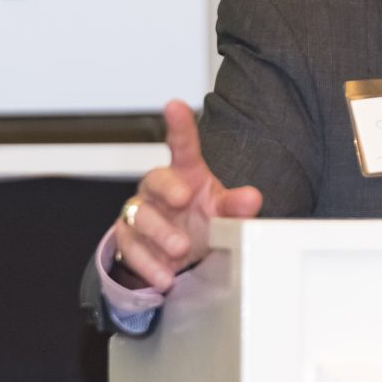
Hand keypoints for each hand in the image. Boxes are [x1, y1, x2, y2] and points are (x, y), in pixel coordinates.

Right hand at [112, 100, 263, 291]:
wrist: (178, 254)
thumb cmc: (200, 219)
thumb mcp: (223, 212)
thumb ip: (238, 205)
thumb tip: (252, 198)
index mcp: (184, 173)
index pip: (181, 145)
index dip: (178, 126)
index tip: (175, 105)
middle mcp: (158, 188)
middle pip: (154, 179)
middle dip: (167, 188)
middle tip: (183, 199)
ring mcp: (140, 213)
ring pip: (141, 216)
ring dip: (160, 234)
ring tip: (180, 250)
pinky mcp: (128, 239)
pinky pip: (131, 249)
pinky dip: (148, 265)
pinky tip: (164, 276)